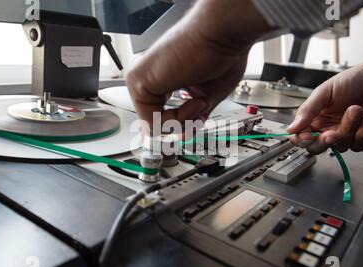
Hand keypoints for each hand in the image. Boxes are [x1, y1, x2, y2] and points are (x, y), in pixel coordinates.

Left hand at [126, 0, 270, 131]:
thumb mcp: (207, 96)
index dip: (182, 124)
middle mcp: (148, 78)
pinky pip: (151, 122)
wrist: (224, 34)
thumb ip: (191, 118)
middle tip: (201, 104)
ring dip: (184, 120)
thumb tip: (184, 136)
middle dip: (184, 123)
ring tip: (198, 97)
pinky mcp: (138, 81)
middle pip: (157, 124)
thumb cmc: (221, 54)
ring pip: (153, 127)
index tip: (198, 116)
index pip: (160, 117)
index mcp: (161, 80)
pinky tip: (193, 98)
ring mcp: (140, 79)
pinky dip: (178, 119)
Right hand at [287, 47, 362, 153]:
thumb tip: (292, 127)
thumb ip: (307, 111)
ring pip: (340, 146)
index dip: (301, 139)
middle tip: (332, 133)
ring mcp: (344, 133)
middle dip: (324, 142)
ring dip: (350, 128)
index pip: (300, 136)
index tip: (308, 136)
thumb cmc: (352, 81)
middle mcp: (327, 128)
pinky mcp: (360, 137)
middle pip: (316, 148)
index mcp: (314, 117)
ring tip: (355, 109)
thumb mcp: (324, 92)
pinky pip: (358, 145)